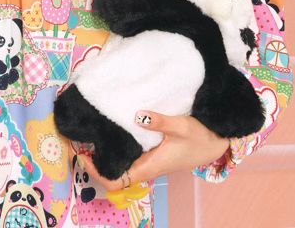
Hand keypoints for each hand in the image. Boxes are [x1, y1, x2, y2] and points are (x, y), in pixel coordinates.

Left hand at [78, 111, 229, 190]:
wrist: (216, 143)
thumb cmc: (200, 137)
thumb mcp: (181, 126)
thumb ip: (160, 121)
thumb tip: (137, 115)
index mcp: (149, 166)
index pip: (116, 180)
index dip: (96, 170)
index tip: (82, 152)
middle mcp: (145, 167)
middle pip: (113, 172)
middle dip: (93, 159)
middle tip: (78, 137)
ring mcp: (148, 161)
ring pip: (119, 164)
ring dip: (103, 152)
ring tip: (89, 131)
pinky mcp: (151, 154)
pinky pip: (128, 155)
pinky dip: (115, 146)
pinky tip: (110, 128)